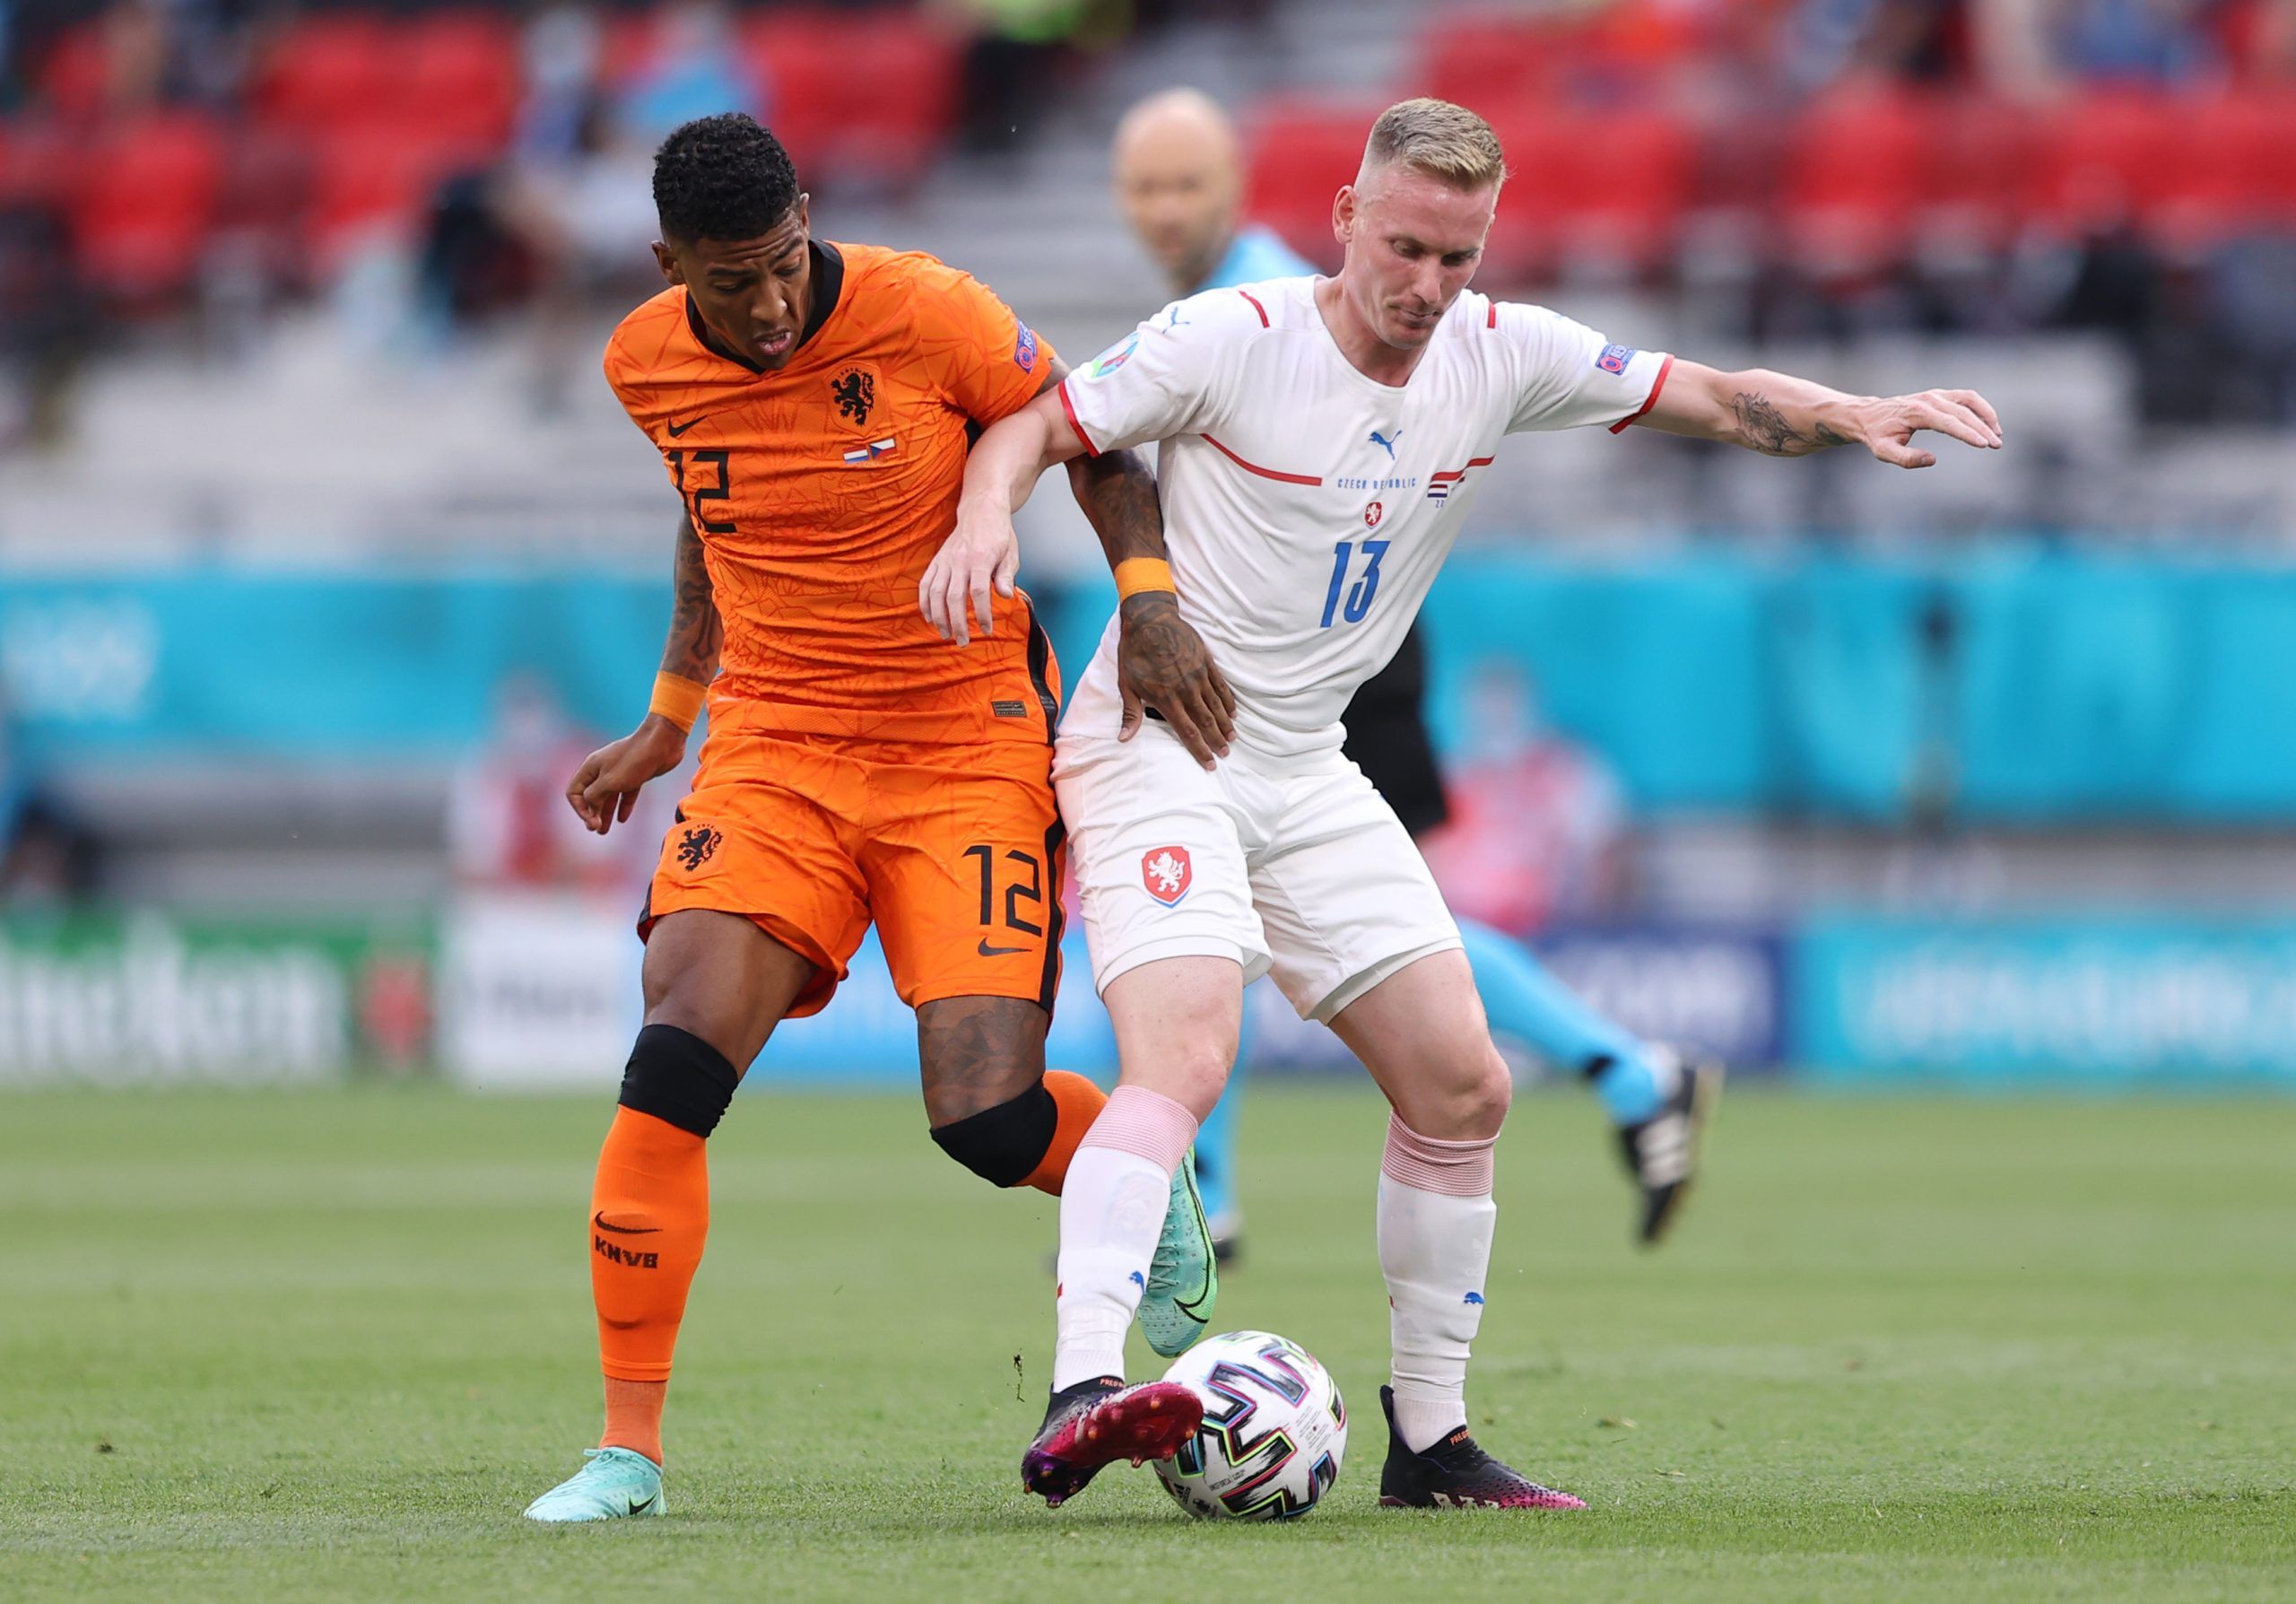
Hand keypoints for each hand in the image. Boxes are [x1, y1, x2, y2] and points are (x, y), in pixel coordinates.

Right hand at [565, 714, 686, 835]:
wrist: (663, 742)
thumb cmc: (634, 760)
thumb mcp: (610, 782)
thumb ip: (595, 796)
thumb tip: (589, 809)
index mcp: (591, 768)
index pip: (575, 792)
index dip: (580, 809)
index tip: (592, 821)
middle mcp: (602, 770)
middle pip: (591, 795)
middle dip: (592, 813)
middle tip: (596, 830)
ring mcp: (619, 772)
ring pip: (608, 796)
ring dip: (605, 813)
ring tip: (604, 830)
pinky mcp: (635, 775)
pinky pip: (625, 794)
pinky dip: (623, 806)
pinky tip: (622, 819)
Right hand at [920, 499, 1019, 646]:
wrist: (980, 510)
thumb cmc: (999, 535)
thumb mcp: (1010, 554)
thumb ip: (1006, 576)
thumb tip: (1006, 596)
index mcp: (981, 558)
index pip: (979, 591)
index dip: (982, 613)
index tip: (987, 630)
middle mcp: (960, 559)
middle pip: (954, 596)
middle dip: (958, 622)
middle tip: (963, 642)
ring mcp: (945, 560)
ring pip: (936, 592)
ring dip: (939, 617)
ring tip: (945, 635)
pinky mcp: (936, 561)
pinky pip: (925, 584)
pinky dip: (925, 602)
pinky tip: (930, 618)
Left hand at [1116, 592, 1235, 768]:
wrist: (1150, 620)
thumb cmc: (1134, 653)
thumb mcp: (1126, 685)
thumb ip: (1131, 713)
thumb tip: (1124, 739)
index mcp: (1166, 699)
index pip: (1187, 731)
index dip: (1200, 750)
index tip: (1210, 764)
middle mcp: (1186, 691)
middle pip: (1206, 722)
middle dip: (1216, 741)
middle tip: (1226, 754)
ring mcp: (1199, 676)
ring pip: (1216, 706)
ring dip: (1225, 724)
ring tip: (1232, 738)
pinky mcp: (1206, 663)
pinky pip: (1221, 686)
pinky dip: (1228, 701)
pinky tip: (1233, 712)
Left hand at [1852, 389, 2001, 468]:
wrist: (1869, 415)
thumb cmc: (1877, 434)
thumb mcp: (1884, 451)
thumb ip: (1906, 458)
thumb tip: (1932, 460)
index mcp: (1917, 412)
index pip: (1949, 422)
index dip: (1968, 433)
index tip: (1984, 444)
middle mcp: (1930, 399)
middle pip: (1964, 412)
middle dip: (1982, 429)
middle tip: (1996, 446)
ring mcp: (1936, 395)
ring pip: (1970, 400)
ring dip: (1986, 415)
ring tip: (1997, 434)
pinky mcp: (1940, 395)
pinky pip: (1966, 398)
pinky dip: (1981, 408)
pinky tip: (1989, 423)